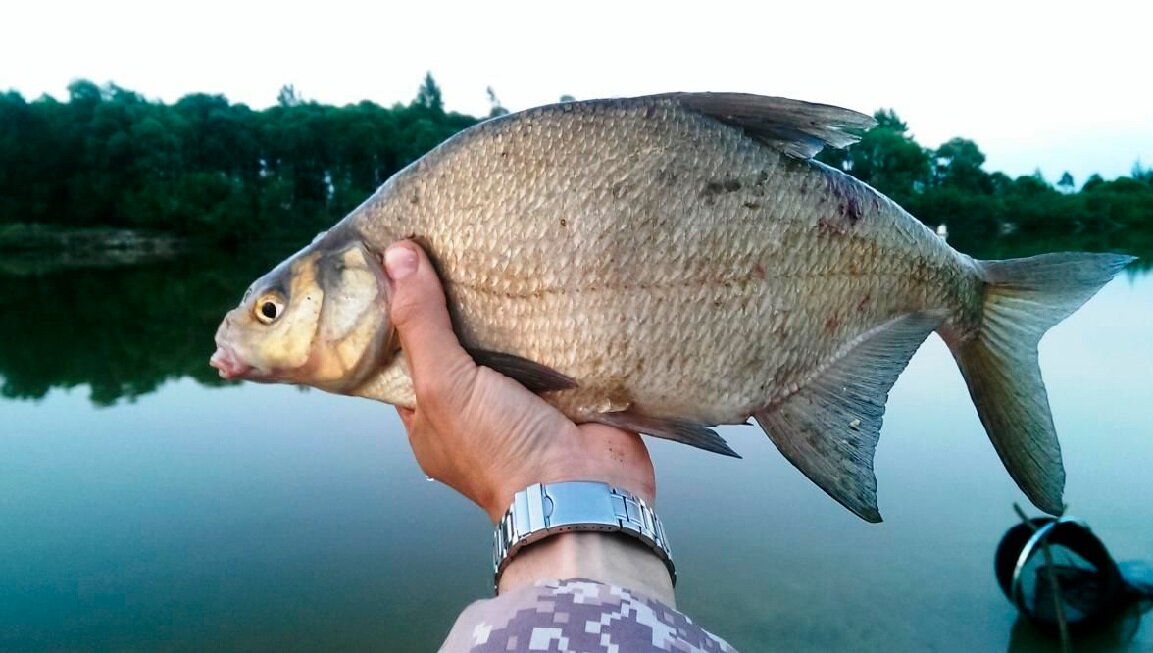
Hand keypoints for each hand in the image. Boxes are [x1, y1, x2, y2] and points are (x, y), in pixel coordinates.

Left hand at [382, 240, 656, 522]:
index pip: (407, 356)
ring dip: (510, 306)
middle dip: (460, 300)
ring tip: (503, 248)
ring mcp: (523, 399)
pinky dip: (553, 317)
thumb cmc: (502, 452)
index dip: (401, 311)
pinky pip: (555, 343)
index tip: (403, 258)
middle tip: (457, 242)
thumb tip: (396, 258)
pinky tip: (550, 277)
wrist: (584, 489)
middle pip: (460, 342)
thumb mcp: (443, 384)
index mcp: (432, 418)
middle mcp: (474, 409)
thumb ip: (420, 324)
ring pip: (510, 341)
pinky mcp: (568, 388)